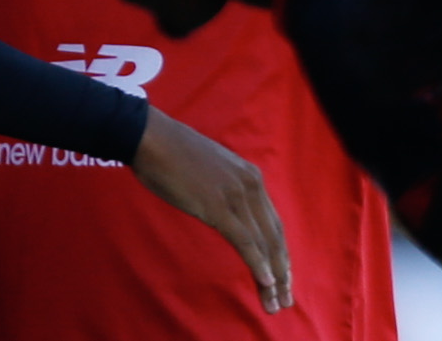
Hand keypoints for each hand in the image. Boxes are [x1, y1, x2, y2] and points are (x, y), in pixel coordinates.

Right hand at [131, 105, 292, 313]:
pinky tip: (265, 282)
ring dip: (272, 275)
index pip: (273, 223)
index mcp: (251, 178)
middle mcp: (252, 186)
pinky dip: (257, 261)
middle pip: (275, 235)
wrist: (155, 139)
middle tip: (285, 300)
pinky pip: (243, 239)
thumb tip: (225, 210)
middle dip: (282, 270)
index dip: (280, 253)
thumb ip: (224, 192)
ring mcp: (236, 195)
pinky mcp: (218, 206)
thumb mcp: (211, 175)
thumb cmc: (176, 158)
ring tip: (276, 302)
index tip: (283, 277)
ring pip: (263, 242)